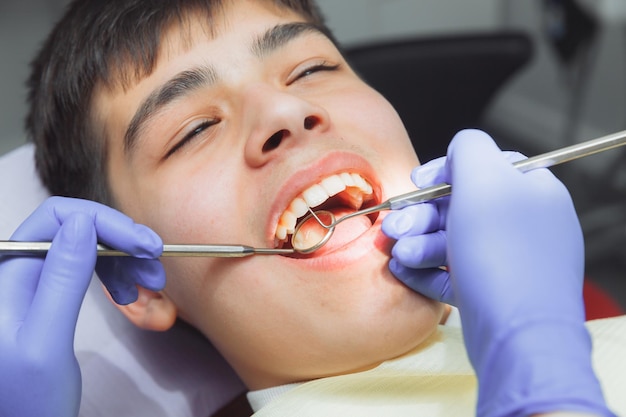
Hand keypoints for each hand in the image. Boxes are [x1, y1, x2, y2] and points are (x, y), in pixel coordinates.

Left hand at [0, 197, 164, 416]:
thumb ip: (62, 280)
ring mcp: (35, 285)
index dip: (105, 223)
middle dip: (120, 241)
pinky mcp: (50, 299)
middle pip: (76, 230)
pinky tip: (132, 291)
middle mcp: (19, 273)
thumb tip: (83, 225)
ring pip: (86, 249)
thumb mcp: (46, 342)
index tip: (143, 243)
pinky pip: (87, 271)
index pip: (57, 220)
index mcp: (8, 275)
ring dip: (124, 259)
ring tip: (151, 282)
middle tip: (155, 262)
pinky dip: (115, 276)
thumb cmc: (25, 403)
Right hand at [383, 130, 613, 416]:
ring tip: (397, 253)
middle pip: (460, 207)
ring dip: (418, 243)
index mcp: (530, 190)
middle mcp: (522, 224)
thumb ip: (470, 148)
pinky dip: (425, 269)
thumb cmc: (502, 251)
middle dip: (421, 214)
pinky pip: (452, 272)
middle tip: (394, 226)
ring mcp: (507, 261)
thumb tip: (461, 148)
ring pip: (452, 241)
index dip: (446, 171)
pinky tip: (401, 270)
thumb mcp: (483, 180)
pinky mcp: (490, 292)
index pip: (485, 166)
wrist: (517, 334)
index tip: (418, 182)